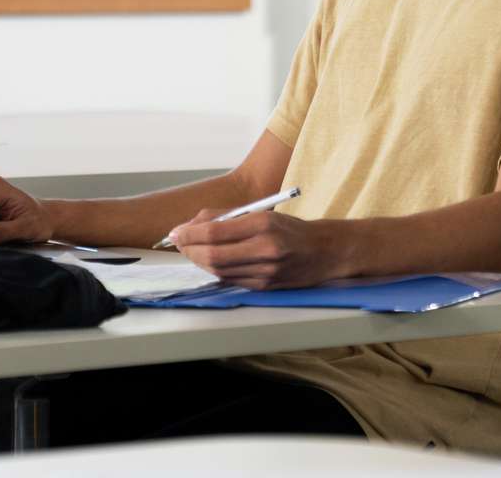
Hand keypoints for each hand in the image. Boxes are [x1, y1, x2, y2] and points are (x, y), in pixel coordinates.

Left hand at [166, 210, 343, 289]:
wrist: (324, 251)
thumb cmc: (290, 229)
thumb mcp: (260, 212)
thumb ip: (226, 216)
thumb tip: (191, 224)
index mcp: (263, 225)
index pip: (215, 232)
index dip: (189, 234)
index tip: (176, 232)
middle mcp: (265, 249)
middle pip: (213, 256)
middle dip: (189, 250)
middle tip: (179, 243)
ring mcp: (265, 272)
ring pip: (218, 271)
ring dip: (199, 262)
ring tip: (191, 251)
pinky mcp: (265, 287)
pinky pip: (230, 280)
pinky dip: (215, 271)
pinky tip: (210, 262)